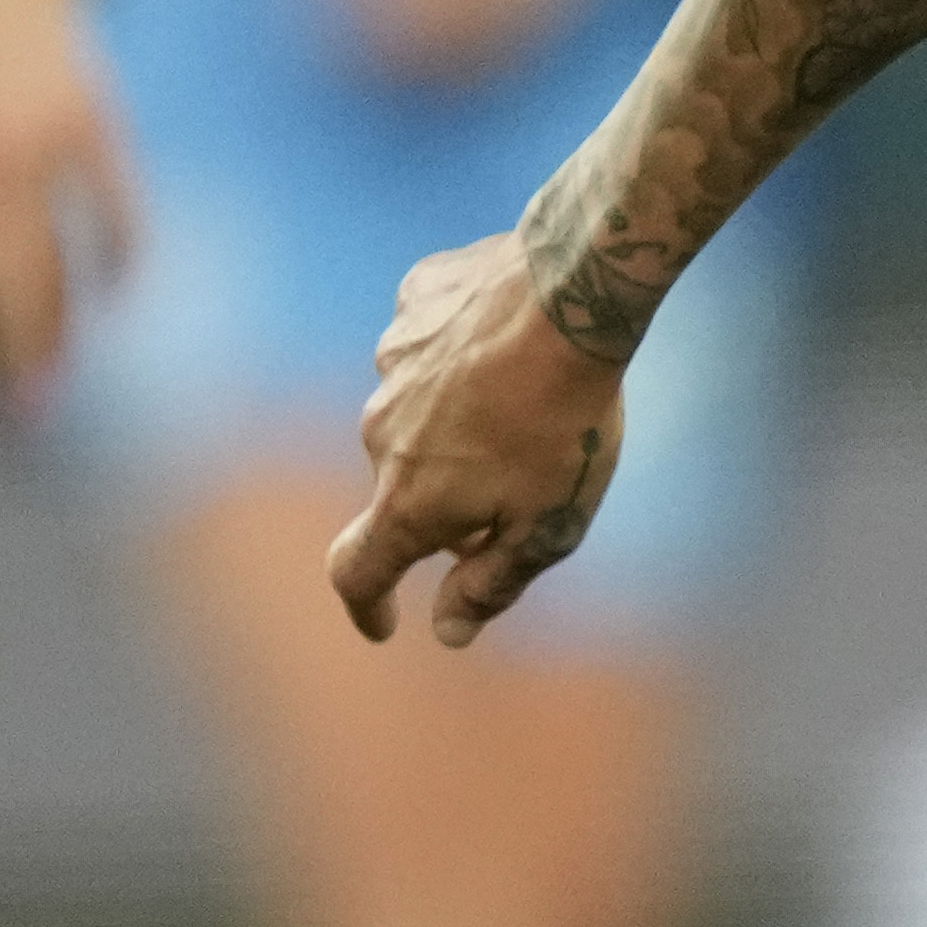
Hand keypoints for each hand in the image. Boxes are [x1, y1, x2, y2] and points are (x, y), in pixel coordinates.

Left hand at [0, 0, 137, 433]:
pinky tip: (108, 295)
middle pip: (6, 289)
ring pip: (62, 268)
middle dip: (11, 359)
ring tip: (52, 381)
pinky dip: (115, 265)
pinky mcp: (96, 125)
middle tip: (18, 413)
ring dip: (59, 334)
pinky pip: (115, 220)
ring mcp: (42, 145)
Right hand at [325, 222, 623, 648]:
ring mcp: (389, 365)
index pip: (358, 570)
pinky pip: (429, 348)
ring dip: (455, 427)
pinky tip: (511, 347)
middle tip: (520, 486)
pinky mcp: (411, 308)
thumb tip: (449, 633)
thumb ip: (491, 584)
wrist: (569, 293)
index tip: (385, 623)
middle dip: (447, 504)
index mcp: (408, 500)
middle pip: (403, 488)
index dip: (367, 606)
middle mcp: (380, 435)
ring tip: (528, 406)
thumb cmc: (564, 421)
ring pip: (416, 416)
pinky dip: (460, 360)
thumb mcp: (546, 527)